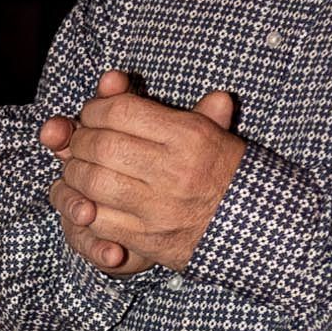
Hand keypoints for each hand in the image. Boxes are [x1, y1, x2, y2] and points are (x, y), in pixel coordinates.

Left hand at [42, 70, 242, 272]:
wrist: (254, 231)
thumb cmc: (230, 177)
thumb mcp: (221, 136)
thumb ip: (202, 111)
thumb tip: (204, 90)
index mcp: (189, 137)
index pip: (122, 111)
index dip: (95, 109)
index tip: (91, 115)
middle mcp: (174, 170)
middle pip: (103, 146)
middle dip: (81, 142)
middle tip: (79, 143)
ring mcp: (160, 208)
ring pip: (96, 183)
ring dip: (77, 174)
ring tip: (78, 169)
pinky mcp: (150, 240)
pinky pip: (102, 220)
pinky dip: (87, 208)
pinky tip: (88, 201)